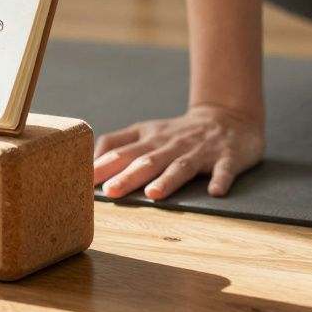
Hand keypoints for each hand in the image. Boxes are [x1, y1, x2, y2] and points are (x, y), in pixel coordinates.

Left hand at [92, 104, 263, 199]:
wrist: (228, 117)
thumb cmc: (178, 132)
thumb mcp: (145, 131)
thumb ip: (117, 143)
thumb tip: (90, 163)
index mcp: (149, 138)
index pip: (122, 151)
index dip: (103, 165)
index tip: (83, 180)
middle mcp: (171, 144)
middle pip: (147, 161)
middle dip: (128, 176)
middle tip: (111, 191)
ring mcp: (199, 151)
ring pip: (181, 166)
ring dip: (168, 180)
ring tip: (154, 194)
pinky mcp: (227, 157)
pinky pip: (224, 169)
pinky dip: (220, 179)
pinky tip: (215, 191)